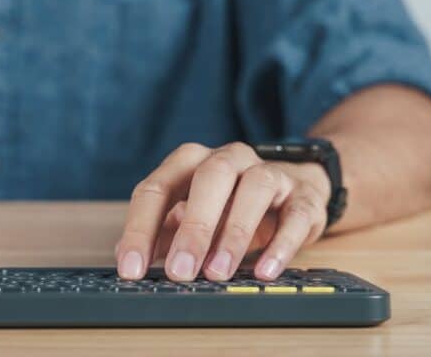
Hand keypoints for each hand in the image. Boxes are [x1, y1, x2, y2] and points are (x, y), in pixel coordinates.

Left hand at [116, 142, 331, 281]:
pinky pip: (295, 215)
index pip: (157, 188)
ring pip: (254, 189)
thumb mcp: (192, 214)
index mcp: (191, 161)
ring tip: (218, 272)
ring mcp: (269, 172)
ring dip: (234, 233)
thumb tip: (126, 258)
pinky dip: (281, 244)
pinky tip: (265, 271)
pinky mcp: (304, 196)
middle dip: (192, 227)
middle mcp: (229, 158)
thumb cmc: (232, 204)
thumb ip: (162, 232)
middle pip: (209, 178)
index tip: (130, 268)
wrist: (295, 188)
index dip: (140, 229)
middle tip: (178, 271)